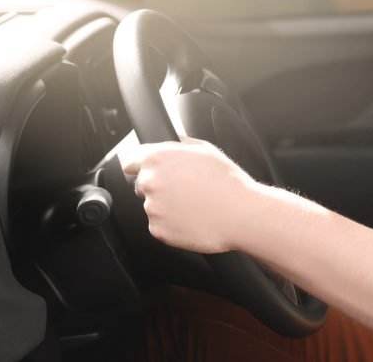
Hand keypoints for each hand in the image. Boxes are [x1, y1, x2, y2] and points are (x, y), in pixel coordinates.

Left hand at [120, 137, 258, 253]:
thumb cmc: (228, 182)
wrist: (240, 213)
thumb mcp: (206, 149)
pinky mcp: (158, 229)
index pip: (132, 160)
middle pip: (142, 184)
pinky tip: (192, 218)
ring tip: (193, 205)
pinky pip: (159, 225)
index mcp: (159, 158)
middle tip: (184, 190)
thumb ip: (179, 144)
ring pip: (152, 205)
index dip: (141, 165)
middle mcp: (151, 182)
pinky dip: (172, 223)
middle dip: (158, 186)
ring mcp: (153, 207)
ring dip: (167, 206)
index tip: (149, 171)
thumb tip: (170, 144)